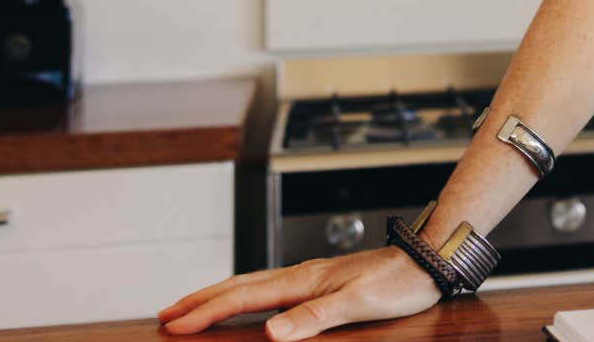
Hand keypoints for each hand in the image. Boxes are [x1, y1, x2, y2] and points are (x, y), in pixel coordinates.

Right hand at [158, 247, 441, 339]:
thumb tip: (270, 332)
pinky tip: (246, 303)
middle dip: (200, 300)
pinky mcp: (320, 282)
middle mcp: (301, 274)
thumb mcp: (358, 304)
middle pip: (239, 286)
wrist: (426, 262)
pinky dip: (245, 295)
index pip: (243, 296)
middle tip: (166, 314)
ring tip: (193, 307)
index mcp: (303, 280)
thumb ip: (315, 317)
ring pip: (252, 285)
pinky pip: (270, 288)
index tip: (174, 323)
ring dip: (219, 295)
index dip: (206, 310)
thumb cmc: (398, 283)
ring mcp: (309, 277)